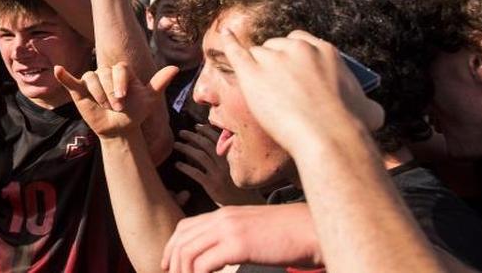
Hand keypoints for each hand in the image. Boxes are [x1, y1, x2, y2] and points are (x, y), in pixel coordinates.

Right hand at [54, 62, 177, 137]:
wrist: (120, 130)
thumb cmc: (135, 113)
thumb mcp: (149, 99)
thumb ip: (159, 83)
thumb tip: (175, 68)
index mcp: (121, 71)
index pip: (119, 69)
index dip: (120, 84)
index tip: (122, 99)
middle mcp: (105, 72)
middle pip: (104, 74)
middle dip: (109, 93)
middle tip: (115, 108)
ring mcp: (91, 80)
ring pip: (90, 78)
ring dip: (97, 93)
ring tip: (103, 106)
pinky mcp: (79, 90)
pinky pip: (70, 80)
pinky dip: (64, 76)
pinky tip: (58, 70)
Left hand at [162, 204, 319, 272]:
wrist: (312, 229)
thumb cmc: (289, 235)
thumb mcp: (253, 230)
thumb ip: (233, 236)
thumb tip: (219, 255)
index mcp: (225, 214)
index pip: (186, 227)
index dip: (172, 247)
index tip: (169, 266)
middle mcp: (223, 218)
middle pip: (182, 240)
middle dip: (173, 263)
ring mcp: (229, 229)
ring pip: (188, 253)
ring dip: (185, 272)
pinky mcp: (239, 244)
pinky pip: (203, 264)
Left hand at [173, 125, 262, 206]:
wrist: (245, 204)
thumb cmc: (239, 185)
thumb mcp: (236, 168)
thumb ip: (226, 156)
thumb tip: (209, 143)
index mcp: (231, 156)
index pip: (217, 138)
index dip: (206, 131)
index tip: (196, 126)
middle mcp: (225, 163)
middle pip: (206, 144)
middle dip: (192, 136)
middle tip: (181, 132)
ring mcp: (219, 174)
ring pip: (199, 156)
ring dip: (186, 148)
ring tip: (176, 145)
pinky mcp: (212, 185)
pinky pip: (196, 173)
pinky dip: (185, 167)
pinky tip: (177, 164)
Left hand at [219, 29, 383, 155]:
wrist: (327, 137)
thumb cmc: (349, 127)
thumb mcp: (369, 111)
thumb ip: (368, 105)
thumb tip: (373, 111)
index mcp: (322, 50)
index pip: (298, 42)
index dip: (292, 57)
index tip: (292, 72)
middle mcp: (297, 48)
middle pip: (275, 47)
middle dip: (274, 64)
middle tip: (277, 88)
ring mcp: (273, 58)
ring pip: (258, 56)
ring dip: (258, 70)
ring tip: (263, 92)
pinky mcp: (252, 73)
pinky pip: (236, 52)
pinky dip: (229, 44)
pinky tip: (224, 37)